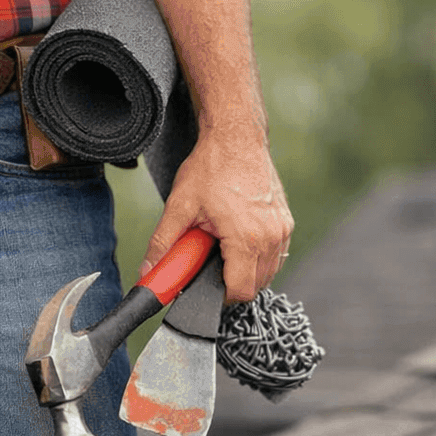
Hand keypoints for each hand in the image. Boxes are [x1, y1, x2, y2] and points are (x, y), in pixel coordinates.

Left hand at [141, 129, 292, 302]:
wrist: (237, 138)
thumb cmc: (211, 167)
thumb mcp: (179, 207)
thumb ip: (162, 245)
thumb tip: (148, 273)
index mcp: (245, 238)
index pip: (240, 291)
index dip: (219, 296)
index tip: (204, 286)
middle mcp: (271, 237)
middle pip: (256, 286)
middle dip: (232, 284)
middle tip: (210, 265)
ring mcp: (282, 229)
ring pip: (269, 272)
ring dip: (247, 271)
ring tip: (224, 250)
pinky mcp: (287, 221)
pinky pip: (276, 254)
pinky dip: (260, 257)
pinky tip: (240, 240)